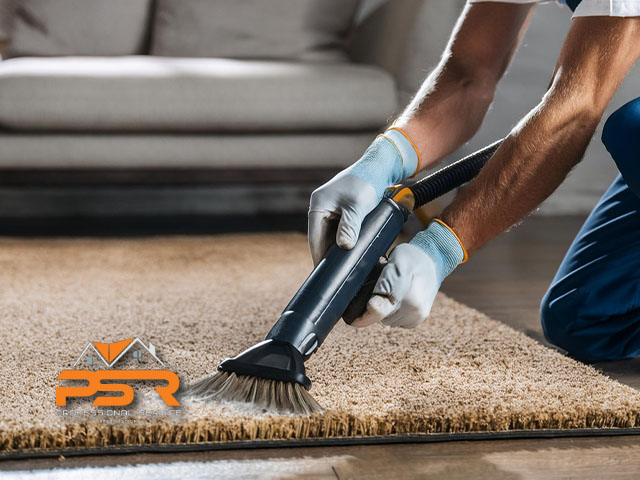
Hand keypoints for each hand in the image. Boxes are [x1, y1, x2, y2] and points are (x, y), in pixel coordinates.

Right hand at [308, 128, 418, 264]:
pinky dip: (348, 243)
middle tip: (338, 276)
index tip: (325, 276)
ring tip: (348, 269)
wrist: (379, 169)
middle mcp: (322, 210)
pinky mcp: (343, 215)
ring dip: (341, 252)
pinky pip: (342, 233)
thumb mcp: (357, 206)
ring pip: (333, 239)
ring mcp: (332, 213)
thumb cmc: (366, 183)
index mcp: (318, 206)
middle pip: (323, 241)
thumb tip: (343, 247)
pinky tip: (356, 255)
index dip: (320, 258)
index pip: (315, 238)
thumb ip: (350, 226)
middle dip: (331, 257)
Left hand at [350, 220, 465, 328]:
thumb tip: (370, 302)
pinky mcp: (419, 319)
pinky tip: (397, 298)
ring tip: (390, 290)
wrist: (434, 260)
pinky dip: (393, 312)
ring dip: (384, 308)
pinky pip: (396, 321)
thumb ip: (383, 282)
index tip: (350, 316)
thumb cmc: (411, 257)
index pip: (376, 311)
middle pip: (379, 316)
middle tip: (378, 285)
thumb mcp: (395, 261)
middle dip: (373, 303)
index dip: (361, 316)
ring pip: (386, 319)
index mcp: (404, 293)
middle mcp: (413, 308)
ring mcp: (417, 315)